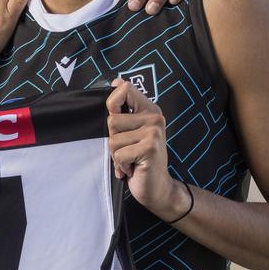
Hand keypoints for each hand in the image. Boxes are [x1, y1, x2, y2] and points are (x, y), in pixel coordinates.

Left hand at [107, 80, 189, 220]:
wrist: (157, 188)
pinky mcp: (150, 148)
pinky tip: (133, 168)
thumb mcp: (131, 132)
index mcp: (149, 110)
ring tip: (131, 159)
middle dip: (113, 140)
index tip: (118, 120)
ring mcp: (154, 133)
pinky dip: (121, 166)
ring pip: (112, 140)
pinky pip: (118, 155)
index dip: (112, 103)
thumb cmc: (139, 159)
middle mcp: (154, 118)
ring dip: (117, 156)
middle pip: (111, 120)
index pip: (124, 88)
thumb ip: (123, 110)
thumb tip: (115, 81)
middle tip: (128, 149)